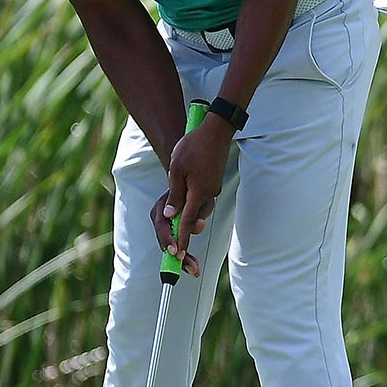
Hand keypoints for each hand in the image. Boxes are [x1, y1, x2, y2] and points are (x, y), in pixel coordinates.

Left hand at [152, 120, 233, 275]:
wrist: (216, 131)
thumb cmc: (194, 146)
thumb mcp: (177, 169)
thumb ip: (175, 195)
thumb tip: (170, 215)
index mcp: (199, 192)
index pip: (188, 221)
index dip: (182, 239)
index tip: (179, 255)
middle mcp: (209, 194)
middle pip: (195, 219)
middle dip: (187, 233)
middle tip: (180, 249)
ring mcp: (213, 188)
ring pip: (200, 209)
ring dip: (190, 217)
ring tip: (180, 218)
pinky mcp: (213, 182)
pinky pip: (202, 199)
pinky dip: (194, 204)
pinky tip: (186, 199)